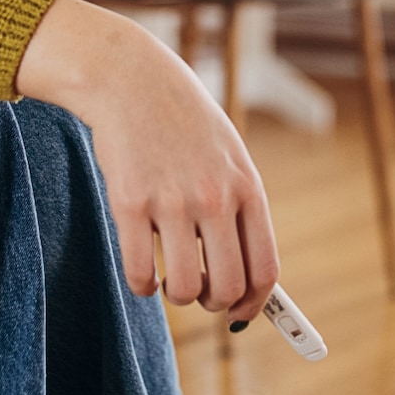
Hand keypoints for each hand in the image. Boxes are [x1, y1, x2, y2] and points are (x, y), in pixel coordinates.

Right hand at [16, 0, 280, 324]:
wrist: (131, 79)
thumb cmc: (183, 121)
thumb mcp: (228, 156)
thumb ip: (240, 208)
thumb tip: (250, 276)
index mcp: (247, 187)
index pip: (265, 268)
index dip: (256, 304)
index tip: (242, 316)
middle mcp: (215, 197)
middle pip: (227, 287)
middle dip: (214, 303)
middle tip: (199, 291)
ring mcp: (172, 201)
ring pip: (182, 288)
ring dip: (176, 295)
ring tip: (168, 278)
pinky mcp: (130, 202)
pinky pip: (139, 272)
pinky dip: (141, 285)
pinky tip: (142, 272)